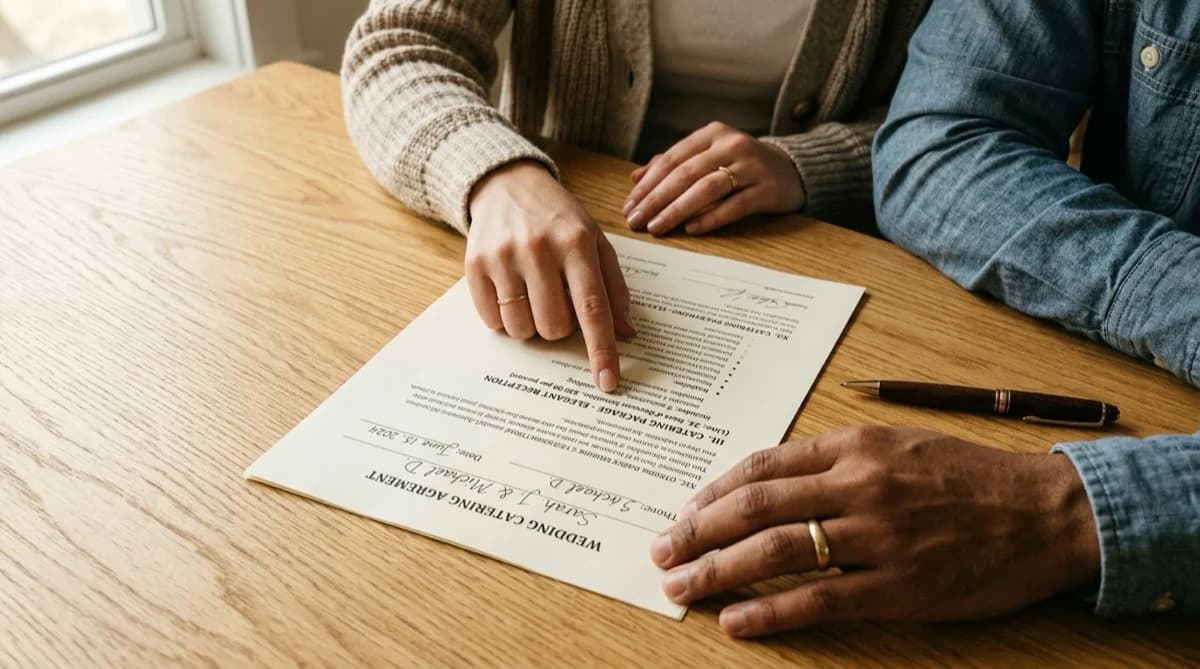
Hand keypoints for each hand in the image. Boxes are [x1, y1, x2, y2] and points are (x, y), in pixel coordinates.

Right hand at [466, 161, 634, 391]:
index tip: (607, 382)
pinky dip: (505, 318)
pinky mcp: (475, 264)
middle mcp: (539, 249)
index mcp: (577, 243)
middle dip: (560, 326)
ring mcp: (503, 257)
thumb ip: (613, 287)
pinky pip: (492, 321)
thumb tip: (625, 333)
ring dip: (531, 324)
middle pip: (554, 326)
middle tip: (557, 299)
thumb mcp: (595, 241)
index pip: (593, 308)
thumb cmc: (559, 219)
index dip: (601, 350)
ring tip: (533, 294)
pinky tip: (511, 292)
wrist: (508, 184)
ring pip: (522, 328)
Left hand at [623, 122, 804, 235]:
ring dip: (678, 210)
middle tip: (636, 221)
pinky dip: (711, 217)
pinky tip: (692, 229)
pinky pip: (735, 205)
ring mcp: (751, 166)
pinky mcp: (767, 189)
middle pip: (685, 174)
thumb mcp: (708, 156)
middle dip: (656, 200)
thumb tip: (635, 178)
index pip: (671, 159)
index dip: (647, 184)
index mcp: (712, 134)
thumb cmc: (741, 165)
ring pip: (707, 188)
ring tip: (657, 227)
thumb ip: (673, 164)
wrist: (792, 169)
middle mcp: (731, 145)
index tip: (629, 206)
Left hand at [649, 426, 1099, 636]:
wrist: (1047, 513)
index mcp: (854, 446)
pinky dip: (769, 612)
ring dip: (716, 571)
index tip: (684, 512)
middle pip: (754, 506)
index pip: (762, 466)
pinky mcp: (898, 587)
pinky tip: (735, 622)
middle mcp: (857, 485)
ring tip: (679, 588)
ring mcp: (877, 537)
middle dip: (695, 531)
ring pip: (775, 551)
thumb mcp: (900, 444)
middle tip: (659, 551)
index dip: (713, 492)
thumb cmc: (969, 476)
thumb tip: (772, 480)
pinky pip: (819, 600)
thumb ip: (837, 458)